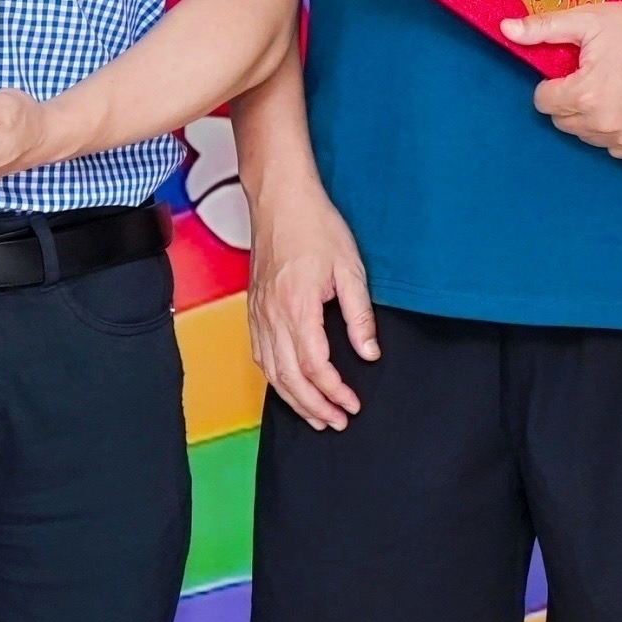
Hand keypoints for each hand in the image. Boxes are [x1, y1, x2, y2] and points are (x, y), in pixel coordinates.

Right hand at [246, 164, 376, 427]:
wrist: (280, 200)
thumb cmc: (315, 226)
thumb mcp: (350, 269)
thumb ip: (359, 316)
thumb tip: (368, 352)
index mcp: (298, 307)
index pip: (315, 366)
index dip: (334, 392)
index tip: (352, 404)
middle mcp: (272, 316)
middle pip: (290, 378)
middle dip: (315, 406)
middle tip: (337, 421)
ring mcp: (259, 313)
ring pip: (271, 372)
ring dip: (293, 399)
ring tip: (316, 415)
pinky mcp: (254, 308)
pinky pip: (259, 355)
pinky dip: (274, 378)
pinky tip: (287, 386)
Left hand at [502, 0, 621, 160]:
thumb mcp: (590, 20)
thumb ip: (543, 28)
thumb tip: (505, 29)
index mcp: (585, 95)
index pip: (543, 102)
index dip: (554, 82)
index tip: (573, 69)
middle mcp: (604, 124)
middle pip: (563, 121)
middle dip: (570, 99)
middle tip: (596, 74)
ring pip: (587, 136)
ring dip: (591, 117)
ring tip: (614, 87)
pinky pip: (614, 148)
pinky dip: (615, 131)